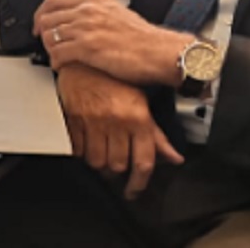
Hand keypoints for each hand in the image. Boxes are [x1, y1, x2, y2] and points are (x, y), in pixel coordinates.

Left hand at [34, 0, 191, 86]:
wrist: (159, 51)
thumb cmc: (144, 36)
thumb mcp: (120, 8)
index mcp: (94, 1)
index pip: (54, 0)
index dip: (41, 14)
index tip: (41, 25)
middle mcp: (87, 11)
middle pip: (47, 18)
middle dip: (42, 33)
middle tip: (46, 44)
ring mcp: (87, 28)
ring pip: (50, 36)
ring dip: (49, 49)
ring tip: (57, 56)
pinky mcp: (88, 48)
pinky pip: (58, 54)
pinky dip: (56, 62)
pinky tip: (63, 66)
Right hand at [56, 62, 183, 198]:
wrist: (86, 60)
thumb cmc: (116, 78)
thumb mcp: (142, 102)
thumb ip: (157, 135)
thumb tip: (174, 158)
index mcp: (137, 117)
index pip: (143, 161)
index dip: (140, 183)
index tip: (135, 189)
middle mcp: (116, 122)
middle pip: (118, 165)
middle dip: (119, 169)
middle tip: (119, 163)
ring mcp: (94, 123)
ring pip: (97, 162)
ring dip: (101, 163)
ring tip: (104, 152)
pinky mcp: (74, 123)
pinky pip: (78, 152)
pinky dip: (83, 154)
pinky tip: (89, 144)